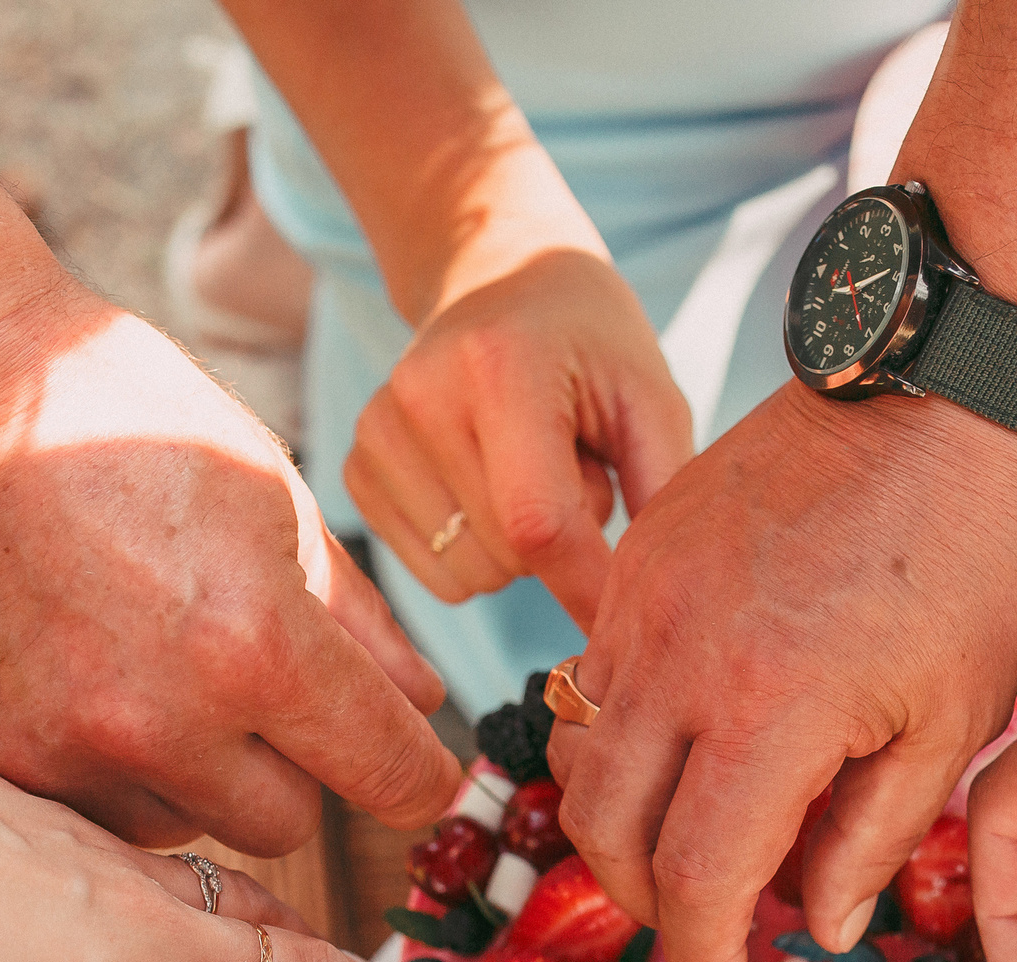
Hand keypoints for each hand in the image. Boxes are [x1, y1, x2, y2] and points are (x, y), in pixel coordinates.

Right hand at [0, 297, 462, 857]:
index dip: (415, 771)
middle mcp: (156, 724)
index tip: (409, 762)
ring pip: (183, 827)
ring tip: (149, 670)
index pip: (388, 774)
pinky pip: (87, 817)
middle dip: (291, 764)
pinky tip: (79, 685)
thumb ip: (358, 619)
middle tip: (253, 682)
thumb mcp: (270, 492)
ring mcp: (56, 754)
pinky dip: (103, 775)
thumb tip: (424, 703)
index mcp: (252, 647)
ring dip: (192, 777)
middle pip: (286, 822)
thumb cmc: (112, 411)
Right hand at [343, 249, 690, 625]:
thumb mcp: (651, 396)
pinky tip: (486, 485)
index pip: (541, 522)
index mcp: (501, 367)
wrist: (499, 278)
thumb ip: (661, 490)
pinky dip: (475, 553)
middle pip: (508, 556)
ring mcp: (376, 432)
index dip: (587, 588)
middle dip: (562, 543)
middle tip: (575, 470)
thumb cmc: (592, 344)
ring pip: (468, 575)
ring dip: (518, 552)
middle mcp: (421, 395)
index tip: (626, 628)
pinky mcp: (356, 468)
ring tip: (529, 472)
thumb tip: (650, 598)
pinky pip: (432, 573)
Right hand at [549, 384, 1016, 961]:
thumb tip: (825, 923)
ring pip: (582, 752)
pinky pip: (592, 672)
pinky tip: (688, 741)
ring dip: (622, 819)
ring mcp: (644, 599)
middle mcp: (679, 659)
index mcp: (769, 713)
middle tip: (703, 924)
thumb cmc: (975, 556)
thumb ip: (876, 837)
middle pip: (606, 829)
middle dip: (647, 901)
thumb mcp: (955, 721)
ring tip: (692, 839)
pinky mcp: (640, 554)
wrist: (943, 389)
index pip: (694, 878)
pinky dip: (620, 732)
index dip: (701, 952)